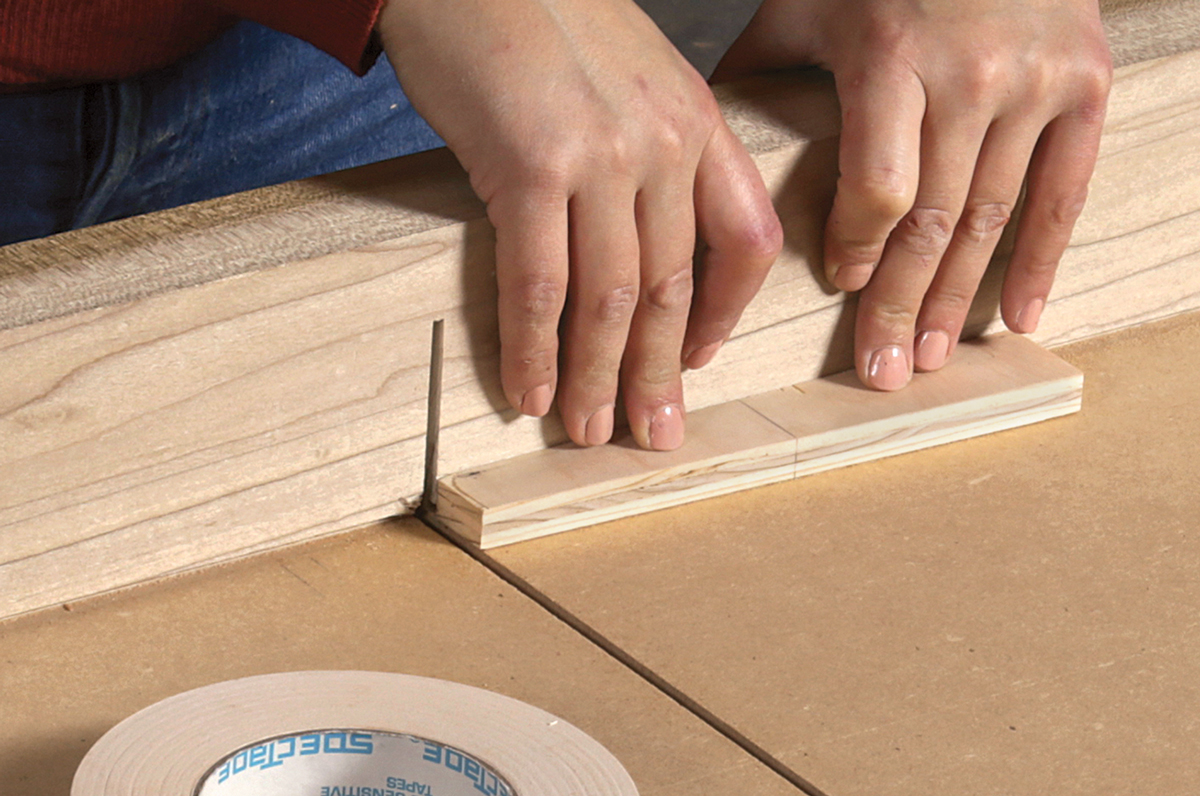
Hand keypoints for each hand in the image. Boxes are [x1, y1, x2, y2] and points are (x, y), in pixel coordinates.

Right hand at [377, 0, 781, 448]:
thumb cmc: (537, 13)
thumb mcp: (627, 69)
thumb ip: (648, 144)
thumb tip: (629, 231)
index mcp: (697, 119)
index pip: (745, 236)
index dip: (727, 311)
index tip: (704, 358)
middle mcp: (662, 142)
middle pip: (674, 286)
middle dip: (661, 373)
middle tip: (651, 434)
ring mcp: (599, 155)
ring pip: (610, 299)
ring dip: (597, 378)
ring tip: (587, 431)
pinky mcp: (528, 166)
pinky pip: (538, 284)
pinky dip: (535, 349)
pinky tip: (529, 392)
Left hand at [716, 0, 1111, 388]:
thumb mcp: (807, 3)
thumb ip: (759, 69)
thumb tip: (700, 143)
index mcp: (890, 56)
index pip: (877, 185)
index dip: (859, 248)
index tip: (843, 287)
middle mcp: (969, 75)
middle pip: (932, 219)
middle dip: (903, 304)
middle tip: (885, 371)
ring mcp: (1034, 82)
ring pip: (992, 216)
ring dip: (960, 298)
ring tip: (933, 355)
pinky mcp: (1086, 83)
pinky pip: (1065, 190)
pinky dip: (1043, 258)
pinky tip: (1022, 314)